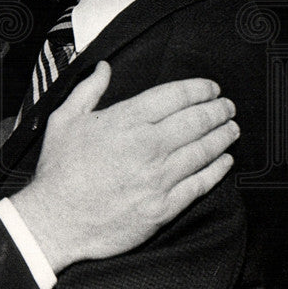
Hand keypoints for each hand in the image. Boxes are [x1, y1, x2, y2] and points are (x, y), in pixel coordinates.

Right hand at [10, 61, 237, 273]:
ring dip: (222, 137)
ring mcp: (158, 179)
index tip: (210, 88)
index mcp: (124, 121)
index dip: (199, 89)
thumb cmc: (58, 170)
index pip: (174, 96)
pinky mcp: (164, 207)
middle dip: (217, 110)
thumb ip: (88, 90)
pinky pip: (200, 184)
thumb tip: (104, 68)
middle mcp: (146, 147)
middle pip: (195, 121)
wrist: (56, 221)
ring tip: (231, 129)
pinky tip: (224, 162)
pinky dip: (217, 170)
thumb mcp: (63, 121)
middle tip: (227, 106)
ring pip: (203, 151)